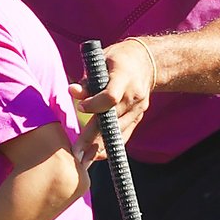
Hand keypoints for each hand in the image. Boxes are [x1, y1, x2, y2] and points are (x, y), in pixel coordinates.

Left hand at [69, 38, 153, 162]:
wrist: (146, 63)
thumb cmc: (116, 59)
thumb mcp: (101, 60)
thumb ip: (87, 79)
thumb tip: (72, 92)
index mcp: (124, 77)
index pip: (111, 97)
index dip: (95, 104)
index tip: (80, 108)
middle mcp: (133, 95)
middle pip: (112, 120)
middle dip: (92, 137)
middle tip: (76, 152)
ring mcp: (138, 108)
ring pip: (117, 131)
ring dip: (99, 146)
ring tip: (83, 159)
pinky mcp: (138, 117)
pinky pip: (124, 135)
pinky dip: (110, 146)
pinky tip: (97, 156)